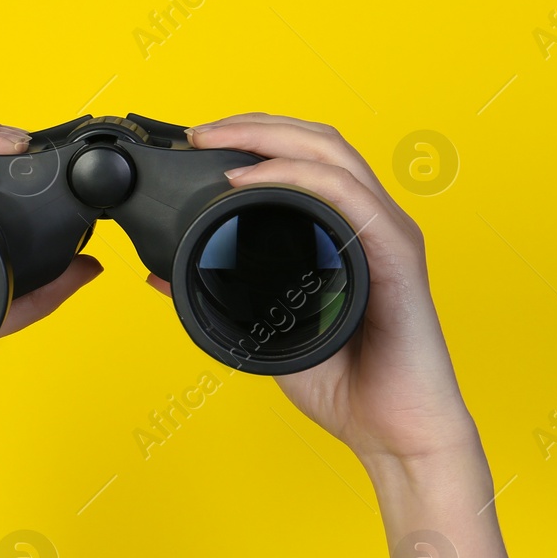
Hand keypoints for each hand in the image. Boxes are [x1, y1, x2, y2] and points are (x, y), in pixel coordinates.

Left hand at [159, 113, 479, 470]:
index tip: (198, 142)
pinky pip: (346, 196)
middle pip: (317, 141)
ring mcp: (387, 234)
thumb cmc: (346, 385)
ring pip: (333, 153)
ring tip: (218, 140)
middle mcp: (370, 222)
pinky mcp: (396, 256)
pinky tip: (251, 179)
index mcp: (345, 232)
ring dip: (271, 136)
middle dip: (254, 124)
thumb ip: (220, 297)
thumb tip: (160, 275)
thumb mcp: (263, 331)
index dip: (254, 138)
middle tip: (199, 130)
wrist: (396, 433)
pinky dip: (295, 177)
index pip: (303, 160)